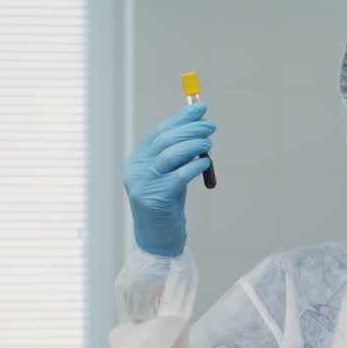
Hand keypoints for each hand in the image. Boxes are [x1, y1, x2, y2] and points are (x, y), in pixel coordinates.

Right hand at [123, 103, 215, 256]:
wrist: (159, 239)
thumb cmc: (168, 204)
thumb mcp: (170, 174)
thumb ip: (179, 155)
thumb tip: (198, 128)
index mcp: (137, 159)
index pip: (159, 131)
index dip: (181, 118)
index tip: (200, 108)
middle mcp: (135, 169)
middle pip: (165, 140)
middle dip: (190, 129)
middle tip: (211, 125)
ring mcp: (142, 183)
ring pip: (170, 155)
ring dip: (193, 145)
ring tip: (209, 143)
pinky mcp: (155, 198)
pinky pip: (178, 176)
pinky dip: (194, 167)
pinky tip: (205, 164)